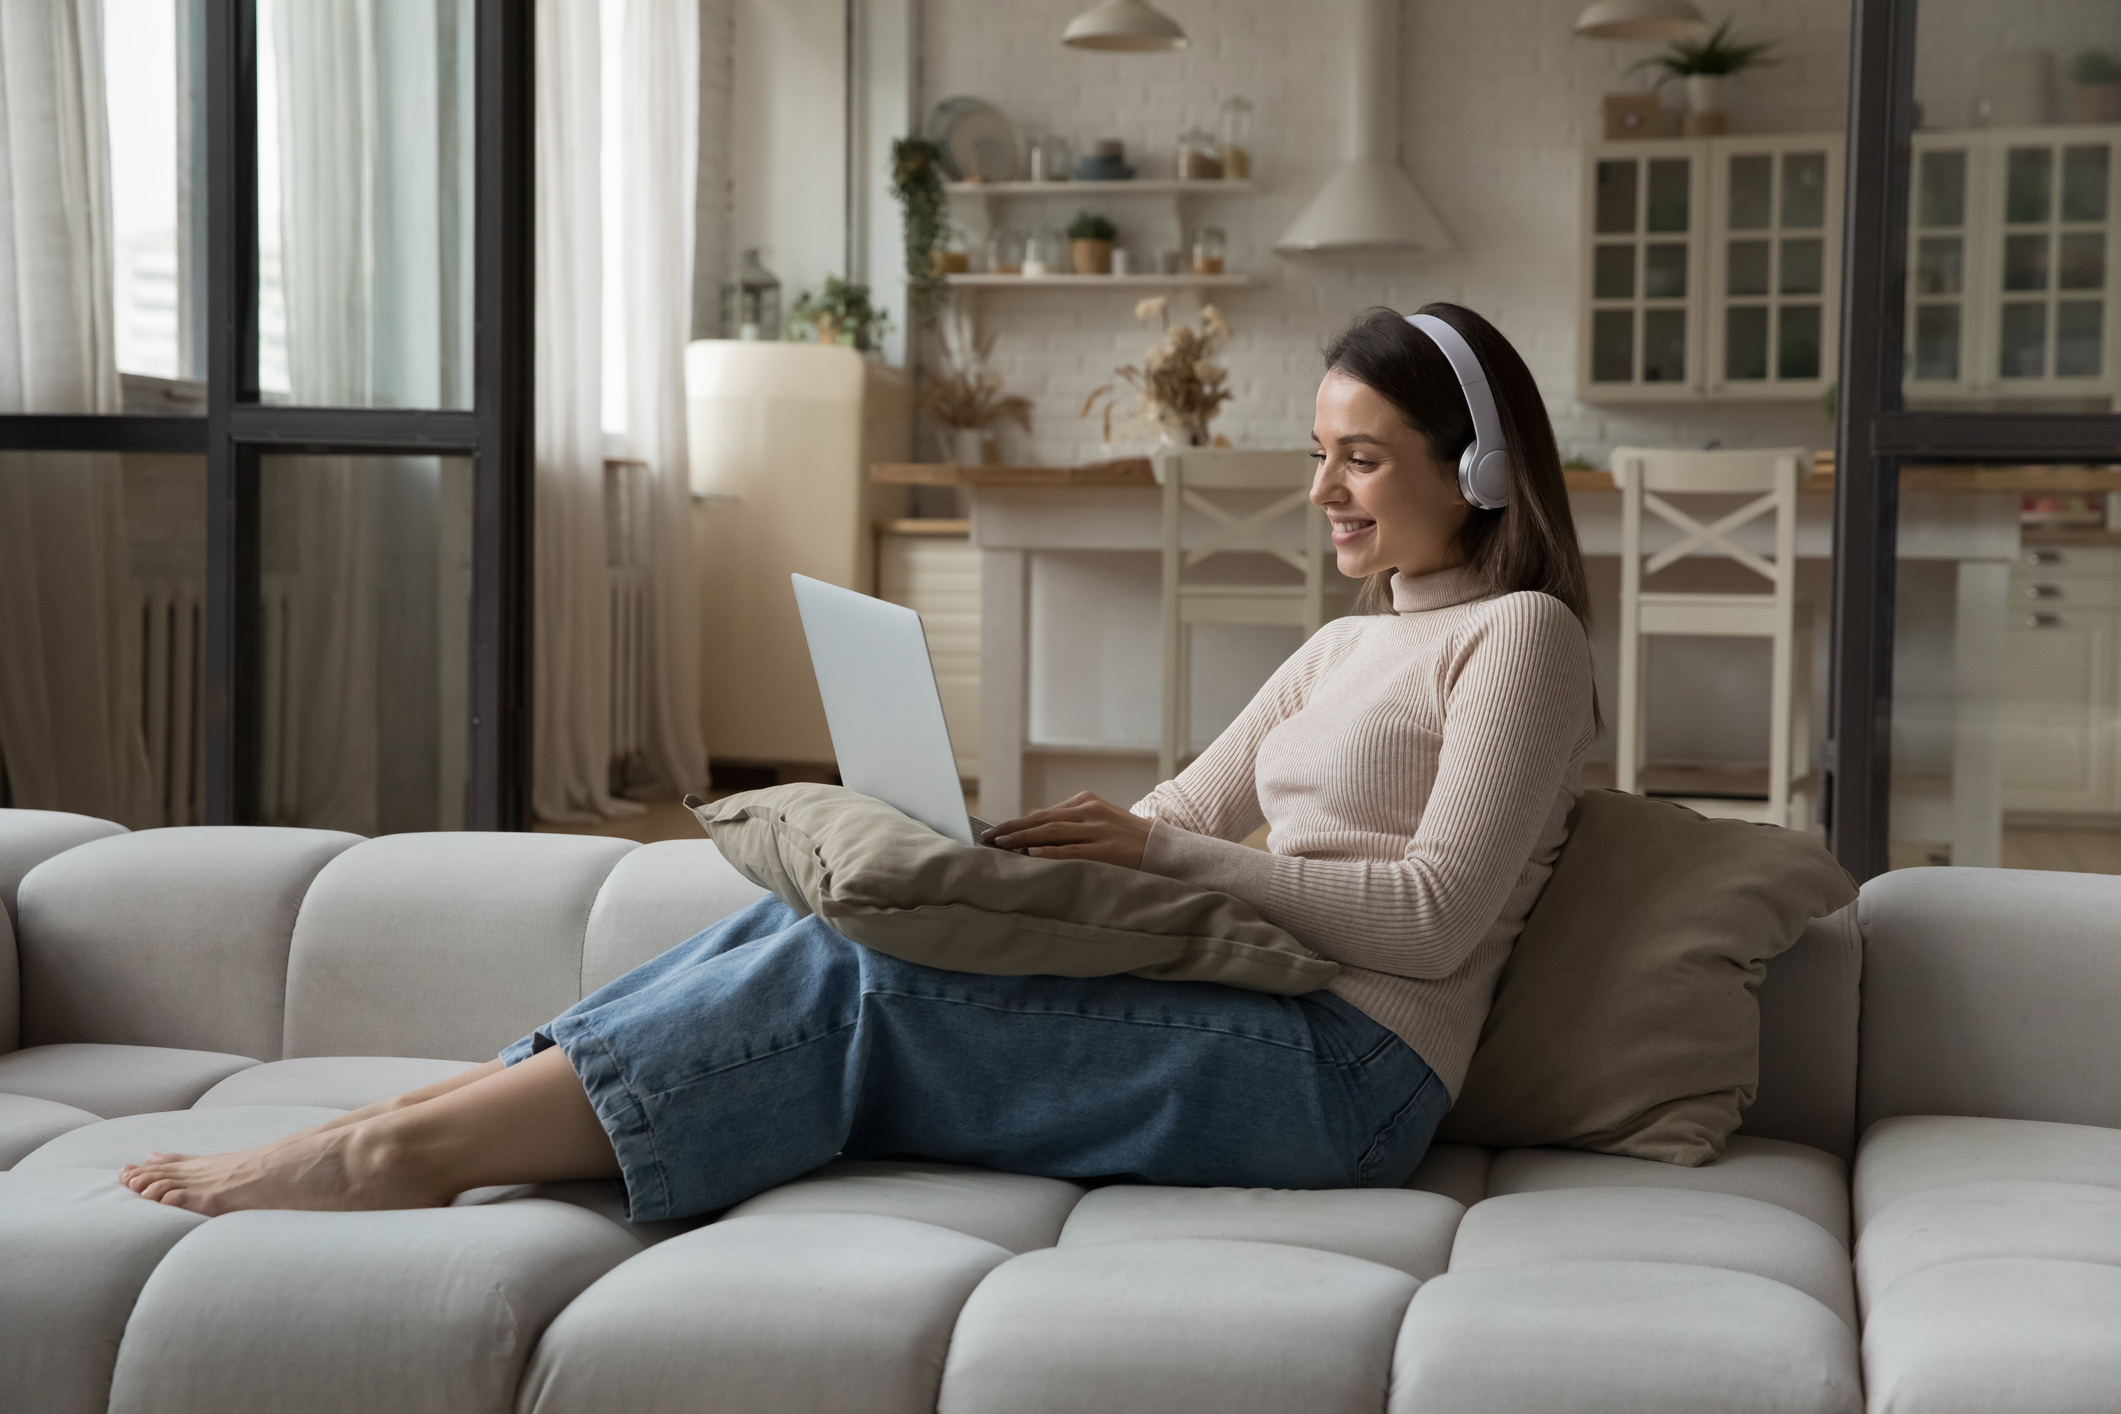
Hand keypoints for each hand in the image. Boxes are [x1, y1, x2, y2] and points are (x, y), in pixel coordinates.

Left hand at [985, 792, 1152, 868]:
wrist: (1163, 848)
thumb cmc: (1126, 839)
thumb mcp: (1099, 823)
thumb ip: (1071, 827)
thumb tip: (1032, 841)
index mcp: (1086, 802)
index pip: (1044, 813)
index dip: (1017, 822)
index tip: (995, 829)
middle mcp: (1090, 811)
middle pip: (1043, 819)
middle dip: (1013, 828)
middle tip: (988, 836)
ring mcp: (1099, 829)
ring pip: (1053, 832)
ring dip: (1023, 838)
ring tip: (1001, 844)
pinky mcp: (1106, 849)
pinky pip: (1072, 850)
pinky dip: (1049, 852)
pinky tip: (1030, 855)